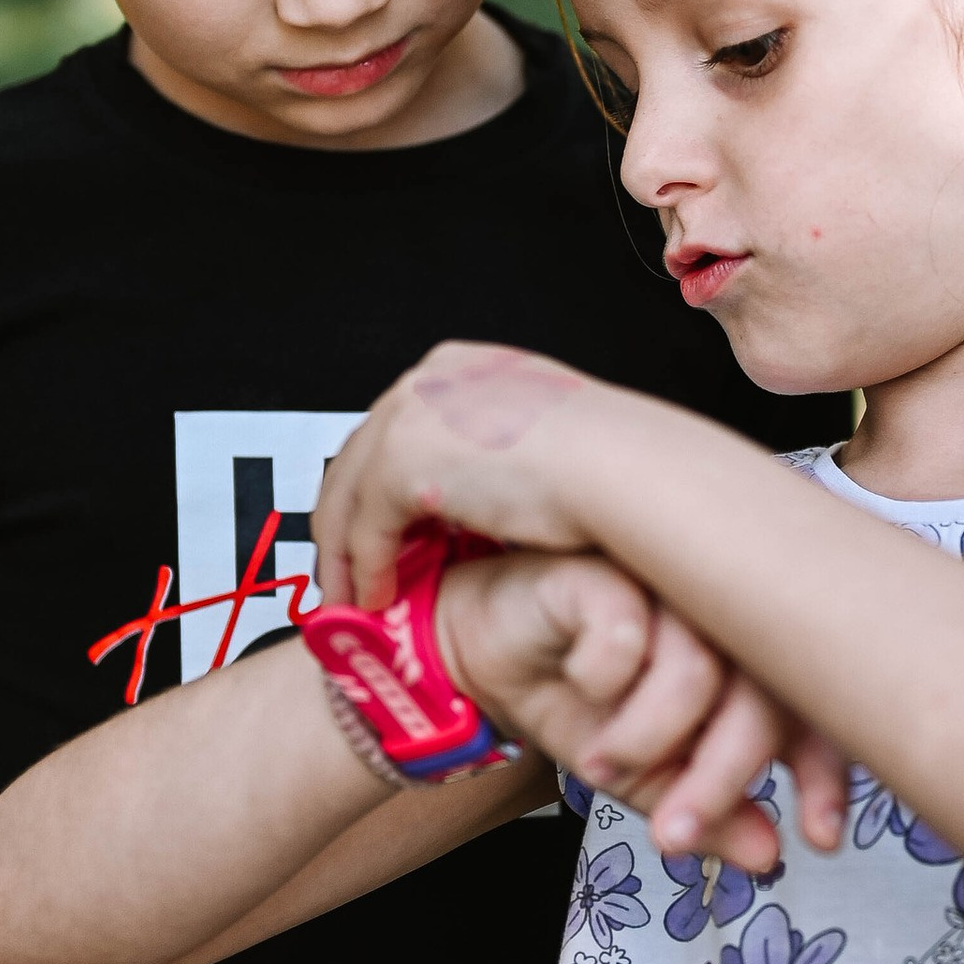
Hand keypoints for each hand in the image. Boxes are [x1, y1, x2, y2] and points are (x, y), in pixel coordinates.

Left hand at [313, 345, 629, 606]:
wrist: (619, 468)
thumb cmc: (607, 460)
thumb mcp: (536, 434)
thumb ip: (492, 451)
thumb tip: (481, 490)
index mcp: (458, 368)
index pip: (393, 427)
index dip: (376, 483)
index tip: (376, 524)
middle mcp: (426, 382)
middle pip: (357, 458)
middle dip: (346, 519)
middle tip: (346, 566)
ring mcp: (408, 418)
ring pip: (348, 496)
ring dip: (344, 553)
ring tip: (353, 592)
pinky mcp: (401, 465)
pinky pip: (364, 529)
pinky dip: (366, 569)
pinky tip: (377, 596)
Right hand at [439, 550, 844, 871]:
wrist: (479, 655)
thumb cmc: (571, 699)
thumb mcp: (641, 775)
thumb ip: (705, 811)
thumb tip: (768, 857)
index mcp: (745, 658)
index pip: (811, 711)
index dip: (828, 775)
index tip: (819, 839)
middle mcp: (721, 616)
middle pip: (762, 697)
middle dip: (720, 780)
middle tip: (673, 834)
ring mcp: (670, 584)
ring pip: (698, 672)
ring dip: (645, 739)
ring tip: (599, 763)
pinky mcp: (609, 565)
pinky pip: (627, 635)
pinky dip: (600, 680)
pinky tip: (578, 681)